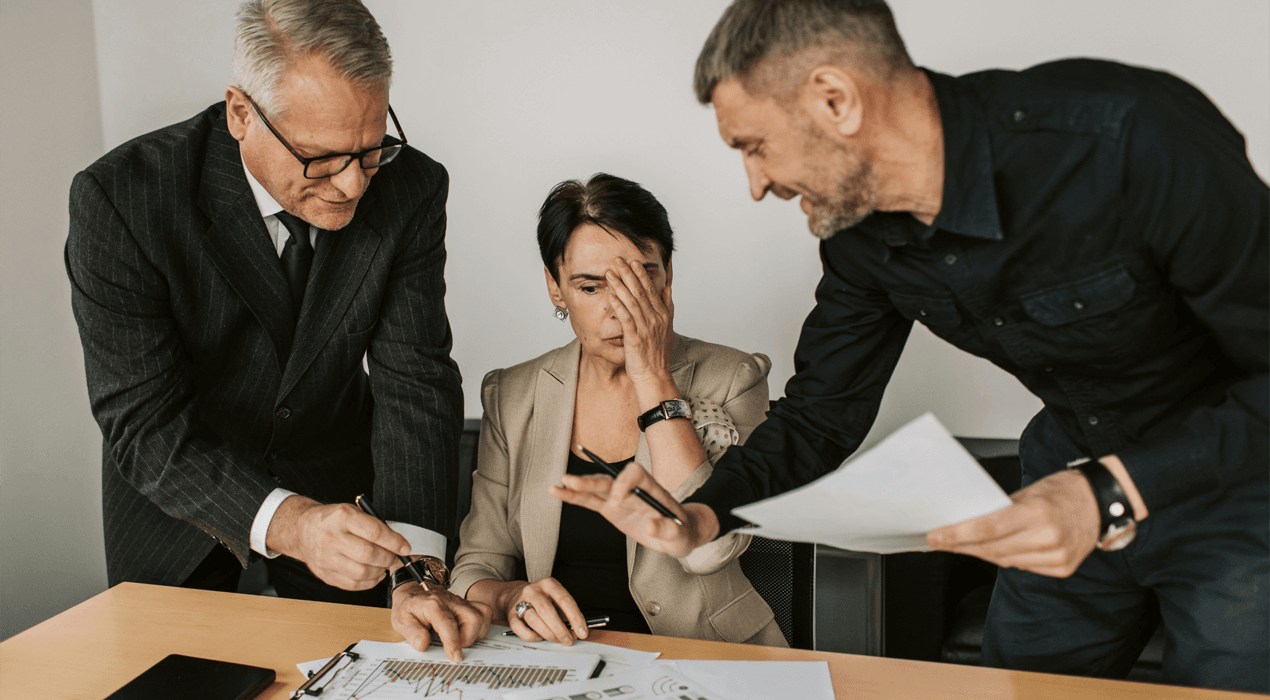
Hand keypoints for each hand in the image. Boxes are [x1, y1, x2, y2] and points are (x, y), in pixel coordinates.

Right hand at [267, 496, 409, 589]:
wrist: (304, 530)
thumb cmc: (333, 520)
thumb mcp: (353, 511)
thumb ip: (374, 525)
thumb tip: (398, 543)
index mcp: (342, 517)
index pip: (374, 532)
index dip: (394, 542)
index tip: (405, 548)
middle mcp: (332, 538)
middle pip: (369, 555)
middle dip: (388, 558)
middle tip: (394, 557)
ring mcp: (326, 558)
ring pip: (362, 572)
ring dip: (380, 571)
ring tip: (383, 564)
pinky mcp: (325, 574)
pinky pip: (353, 584)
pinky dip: (369, 582)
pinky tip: (373, 574)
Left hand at [392, 582, 491, 660]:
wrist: (412, 590)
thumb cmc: (408, 606)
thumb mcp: (401, 620)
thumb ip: (412, 633)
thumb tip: (423, 645)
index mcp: (433, 605)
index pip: (448, 624)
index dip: (453, 642)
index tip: (456, 657)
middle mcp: (451, 602)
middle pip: (474, 617)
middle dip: (468, 638)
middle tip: (454, 646)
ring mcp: (461, 602)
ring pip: (482, 615)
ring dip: (476, 632)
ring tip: (461, 639)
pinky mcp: (467, 605)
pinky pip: (484, 612)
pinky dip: (481, 625)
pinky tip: (468, 632)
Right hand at [500, 578, 588, 644]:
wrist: (513, 595)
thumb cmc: (541, 599)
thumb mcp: (555, 599)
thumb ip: (566, 613)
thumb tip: (576, 631)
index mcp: (548, 584)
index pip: (565, 600)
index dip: (575, 618)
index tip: (582, 631)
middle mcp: (533, 590)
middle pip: (547, 610)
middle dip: (560, 629)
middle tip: (568, 640)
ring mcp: (520, 602)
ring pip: (534, 620)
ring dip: (548, 634)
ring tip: (556, 640)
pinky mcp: (511, 615)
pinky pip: (522, 630)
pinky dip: (533, 637)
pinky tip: (540, 636)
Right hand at [549, 460, 718, 557]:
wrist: (677, 534)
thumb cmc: (681, 531)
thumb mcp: (679, 535)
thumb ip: (666, 528)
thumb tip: (649, 525)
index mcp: (651, 488)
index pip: (635, 474)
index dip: (623, 483)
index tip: (616, 501)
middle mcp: (632, 489)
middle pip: (610, 479)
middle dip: (591, 481)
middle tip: (573, 482)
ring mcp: (620, 498)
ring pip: (597, 489)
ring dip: (578, 487)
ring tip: (557, 485)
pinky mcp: (611, 509)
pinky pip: (591, 502)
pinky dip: (574, 498)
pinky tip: (557, 492)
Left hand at [606, 257, 673, 390]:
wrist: (655, 377)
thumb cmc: (658, 355)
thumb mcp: (668, 328)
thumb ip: (667, 306)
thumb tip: (668, 288)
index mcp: (663, 315)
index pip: (652, 290)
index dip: (643, 275)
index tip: (635, 262)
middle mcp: (656, 319)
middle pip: (641, 292)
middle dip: (629, 274)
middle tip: (619, 260)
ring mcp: (646, 328)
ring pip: (633, 301)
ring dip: (620, 285)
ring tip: (611, 273)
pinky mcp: (635, 338)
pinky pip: (626, 318)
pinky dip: (619, 305)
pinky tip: (611, 295)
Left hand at [927, 469, 1100, 576]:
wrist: (1102, 501)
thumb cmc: (1063, 490)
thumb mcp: (1029, 491)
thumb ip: (1001, 509)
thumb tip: (967, 521)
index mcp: (1037, 513)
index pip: (986, 529)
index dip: (956, 535)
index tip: (934, 536)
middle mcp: (1048, 538)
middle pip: (992, 548)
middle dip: (961, 545)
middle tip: (939, 541)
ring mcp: (1057, 557)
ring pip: (1005, 561)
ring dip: (980, 554)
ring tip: (959, 546)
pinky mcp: (1063, 568)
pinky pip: (1023, 567)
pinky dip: (1006, 559)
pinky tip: (992, 551)